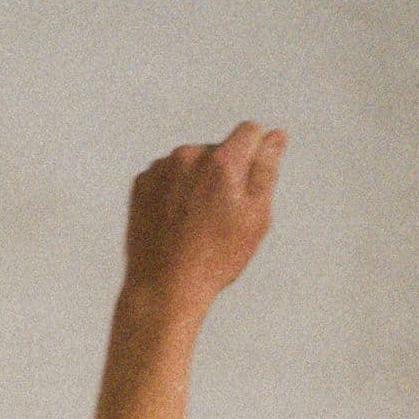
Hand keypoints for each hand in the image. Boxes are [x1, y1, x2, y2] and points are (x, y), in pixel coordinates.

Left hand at [122, 121, 283, 317]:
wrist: (164, 286)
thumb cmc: (216, 258)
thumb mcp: (255, 218)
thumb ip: (266, 170)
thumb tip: (275, 136)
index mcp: (223, 161)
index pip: (250, 131)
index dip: (255, 155)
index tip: (248, 185)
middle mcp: (190, 155)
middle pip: (219, 149)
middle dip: (224, 172)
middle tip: (220, 217)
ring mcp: (162, 167)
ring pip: (191, 162)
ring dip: (198, 181)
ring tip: (196, 223)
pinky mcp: (142, 181)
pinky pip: (167, 176)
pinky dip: (174, 192)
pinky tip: (175, 222)